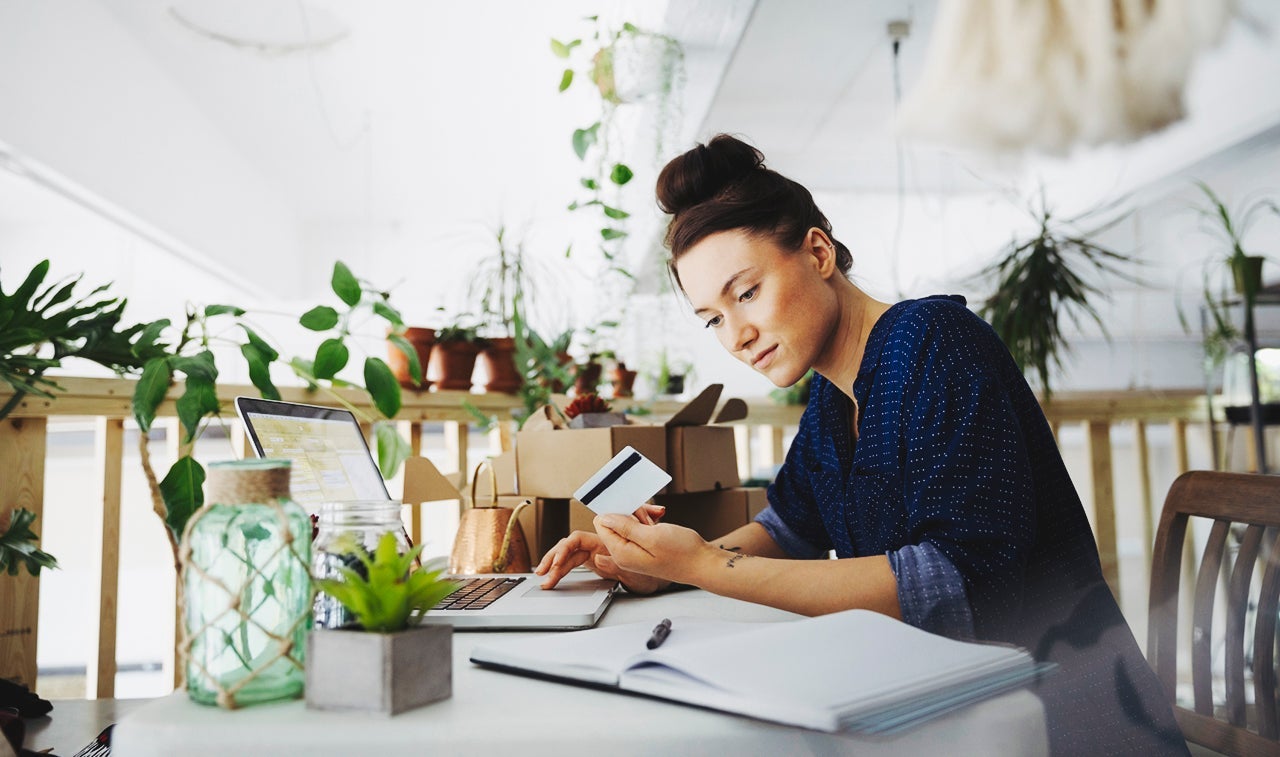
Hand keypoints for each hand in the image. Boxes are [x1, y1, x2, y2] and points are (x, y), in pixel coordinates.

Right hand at [533, 503, 668, 592]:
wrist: (685, 562)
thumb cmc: (672, 549)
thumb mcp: (651, 540)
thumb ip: (626, 538)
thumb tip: (598, 556)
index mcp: (610, 537)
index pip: (577, 540)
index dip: (563, 550)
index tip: (555, 564)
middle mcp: (604, 542)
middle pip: (570, 547)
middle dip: (553, 559)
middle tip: (543, 575)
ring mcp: (602, 551)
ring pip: (572, 555)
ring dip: (556, 565)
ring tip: (546, 579)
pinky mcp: (605, 561)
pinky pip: (579, 563)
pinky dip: (566, 569)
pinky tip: (557, 578)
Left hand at [593, 514, 709, 585]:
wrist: (702, 564)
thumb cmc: (683, 554)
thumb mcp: (652, 536)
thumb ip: (625, 528)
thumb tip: (604, 518)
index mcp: (622, 553)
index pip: (602, 525)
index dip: (616, 511)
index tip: (632, 508)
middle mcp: (625, 554)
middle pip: (614, 523)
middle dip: (630, 513)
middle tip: (648, 516)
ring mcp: (635, 552)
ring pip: (627, 523)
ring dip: (641, 516)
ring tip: (656, 520)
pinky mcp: (644, 548)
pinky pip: (638, 529)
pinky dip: (648, 521)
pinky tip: (658, 522)